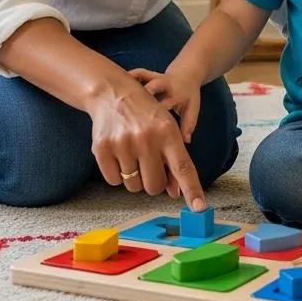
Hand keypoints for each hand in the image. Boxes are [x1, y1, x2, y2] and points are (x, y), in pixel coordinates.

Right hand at [85, 78, 205, 210]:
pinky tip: (118, 152)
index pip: (183, 167)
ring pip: (133, 186)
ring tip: (132, 152)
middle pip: (154, 186)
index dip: (192, 189)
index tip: (199, 208)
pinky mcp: (102, 148)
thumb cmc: (145, 114)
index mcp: (167, 132)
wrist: (113, 92)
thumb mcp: (165, 129)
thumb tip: (174, 192)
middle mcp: (146, 138)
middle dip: (153, 181)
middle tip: (148, 163)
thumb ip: (172, 160)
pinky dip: (116, 173)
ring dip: (134, 177)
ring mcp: (123, 143)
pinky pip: (113, 181)